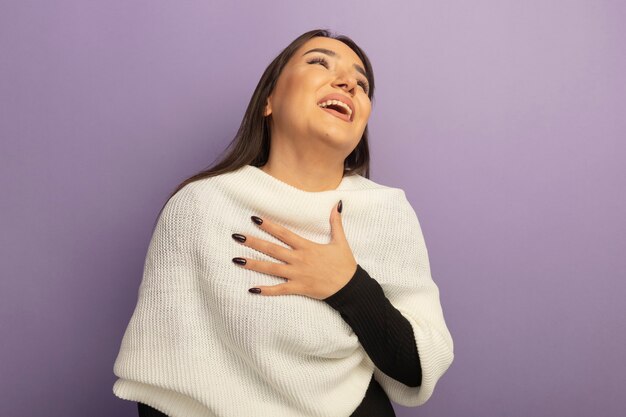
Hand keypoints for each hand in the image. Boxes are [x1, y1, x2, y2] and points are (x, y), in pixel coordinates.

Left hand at [231, 200, 356, 299]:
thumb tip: (337, 204)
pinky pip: (279, 289)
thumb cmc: (345, 264)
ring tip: (237, 260)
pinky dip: (266, 290)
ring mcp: (297, 275)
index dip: (269, 226)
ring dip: (253, 264)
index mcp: (307, 247)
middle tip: (236, 237)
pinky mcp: (299, 288)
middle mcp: (299, 259)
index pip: (284, 233)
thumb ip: (335, 223)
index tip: (254, 219)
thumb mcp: (341, 241)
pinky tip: (252, 289)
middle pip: (272, 249)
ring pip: (271, 268)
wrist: (350, 287)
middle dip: (253, 242)